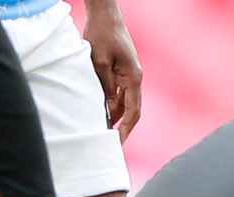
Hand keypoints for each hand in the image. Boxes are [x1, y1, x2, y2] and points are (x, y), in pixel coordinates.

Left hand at [83, 0, 141, 141]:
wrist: (105, 15)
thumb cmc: (102, 34)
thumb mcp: (98, 62)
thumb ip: (105, 87)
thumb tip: (108, 108)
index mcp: (134, 78)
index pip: (133, 111)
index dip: (126, 128)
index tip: (117, 142)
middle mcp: (134, 79)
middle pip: (131, 109)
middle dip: (122, 126)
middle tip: (111, 143)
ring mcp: (128, 75)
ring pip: (124, 102)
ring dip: (115, 115)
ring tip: (103, 131)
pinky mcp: (121, 71)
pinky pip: (118, 92)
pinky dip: (111, 103)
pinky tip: (102, 112)